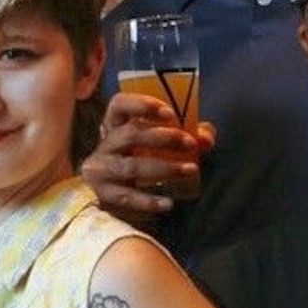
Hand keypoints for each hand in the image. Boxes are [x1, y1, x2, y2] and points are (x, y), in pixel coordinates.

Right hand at [81, 91, 209, 221]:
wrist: (104, 195)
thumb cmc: (136, 161)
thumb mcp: (155, 145)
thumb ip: (185, 135)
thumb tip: (206, 139)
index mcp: (115, 126)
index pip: (119, 105)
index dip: (142, 104)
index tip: (169, 113)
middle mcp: (105, 145)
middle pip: (129, 135)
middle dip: (163, 138)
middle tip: (190, 144)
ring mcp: (101, 170)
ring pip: (132, 167)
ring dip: (165, 168)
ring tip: (190, 170)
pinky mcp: (103, 194)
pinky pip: (127, 197)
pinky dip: (149, 201)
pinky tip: (168, 203)